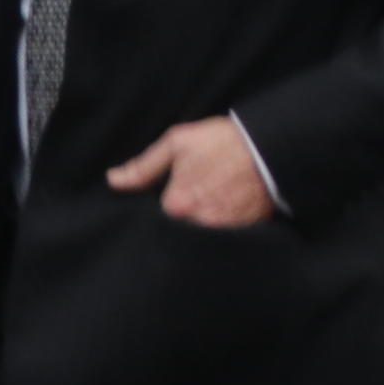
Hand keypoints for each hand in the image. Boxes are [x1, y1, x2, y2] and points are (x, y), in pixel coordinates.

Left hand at [109, 115, 279, 229]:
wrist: (271, 147)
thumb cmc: (221, 142)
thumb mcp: (177, 143)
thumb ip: (143, 167)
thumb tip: (112, 181)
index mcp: (176, 204)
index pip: (157, 217)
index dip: (163, 205)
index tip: (174, 194)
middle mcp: (197, 223)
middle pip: (178, 230)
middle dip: (181, 220)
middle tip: (199, 196)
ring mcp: (223, 232)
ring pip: (199, 237)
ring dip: (200, 227)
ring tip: (214, 202)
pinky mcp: (245, 235)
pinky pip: (224, 242)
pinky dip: (222, 232)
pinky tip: (227, 210)